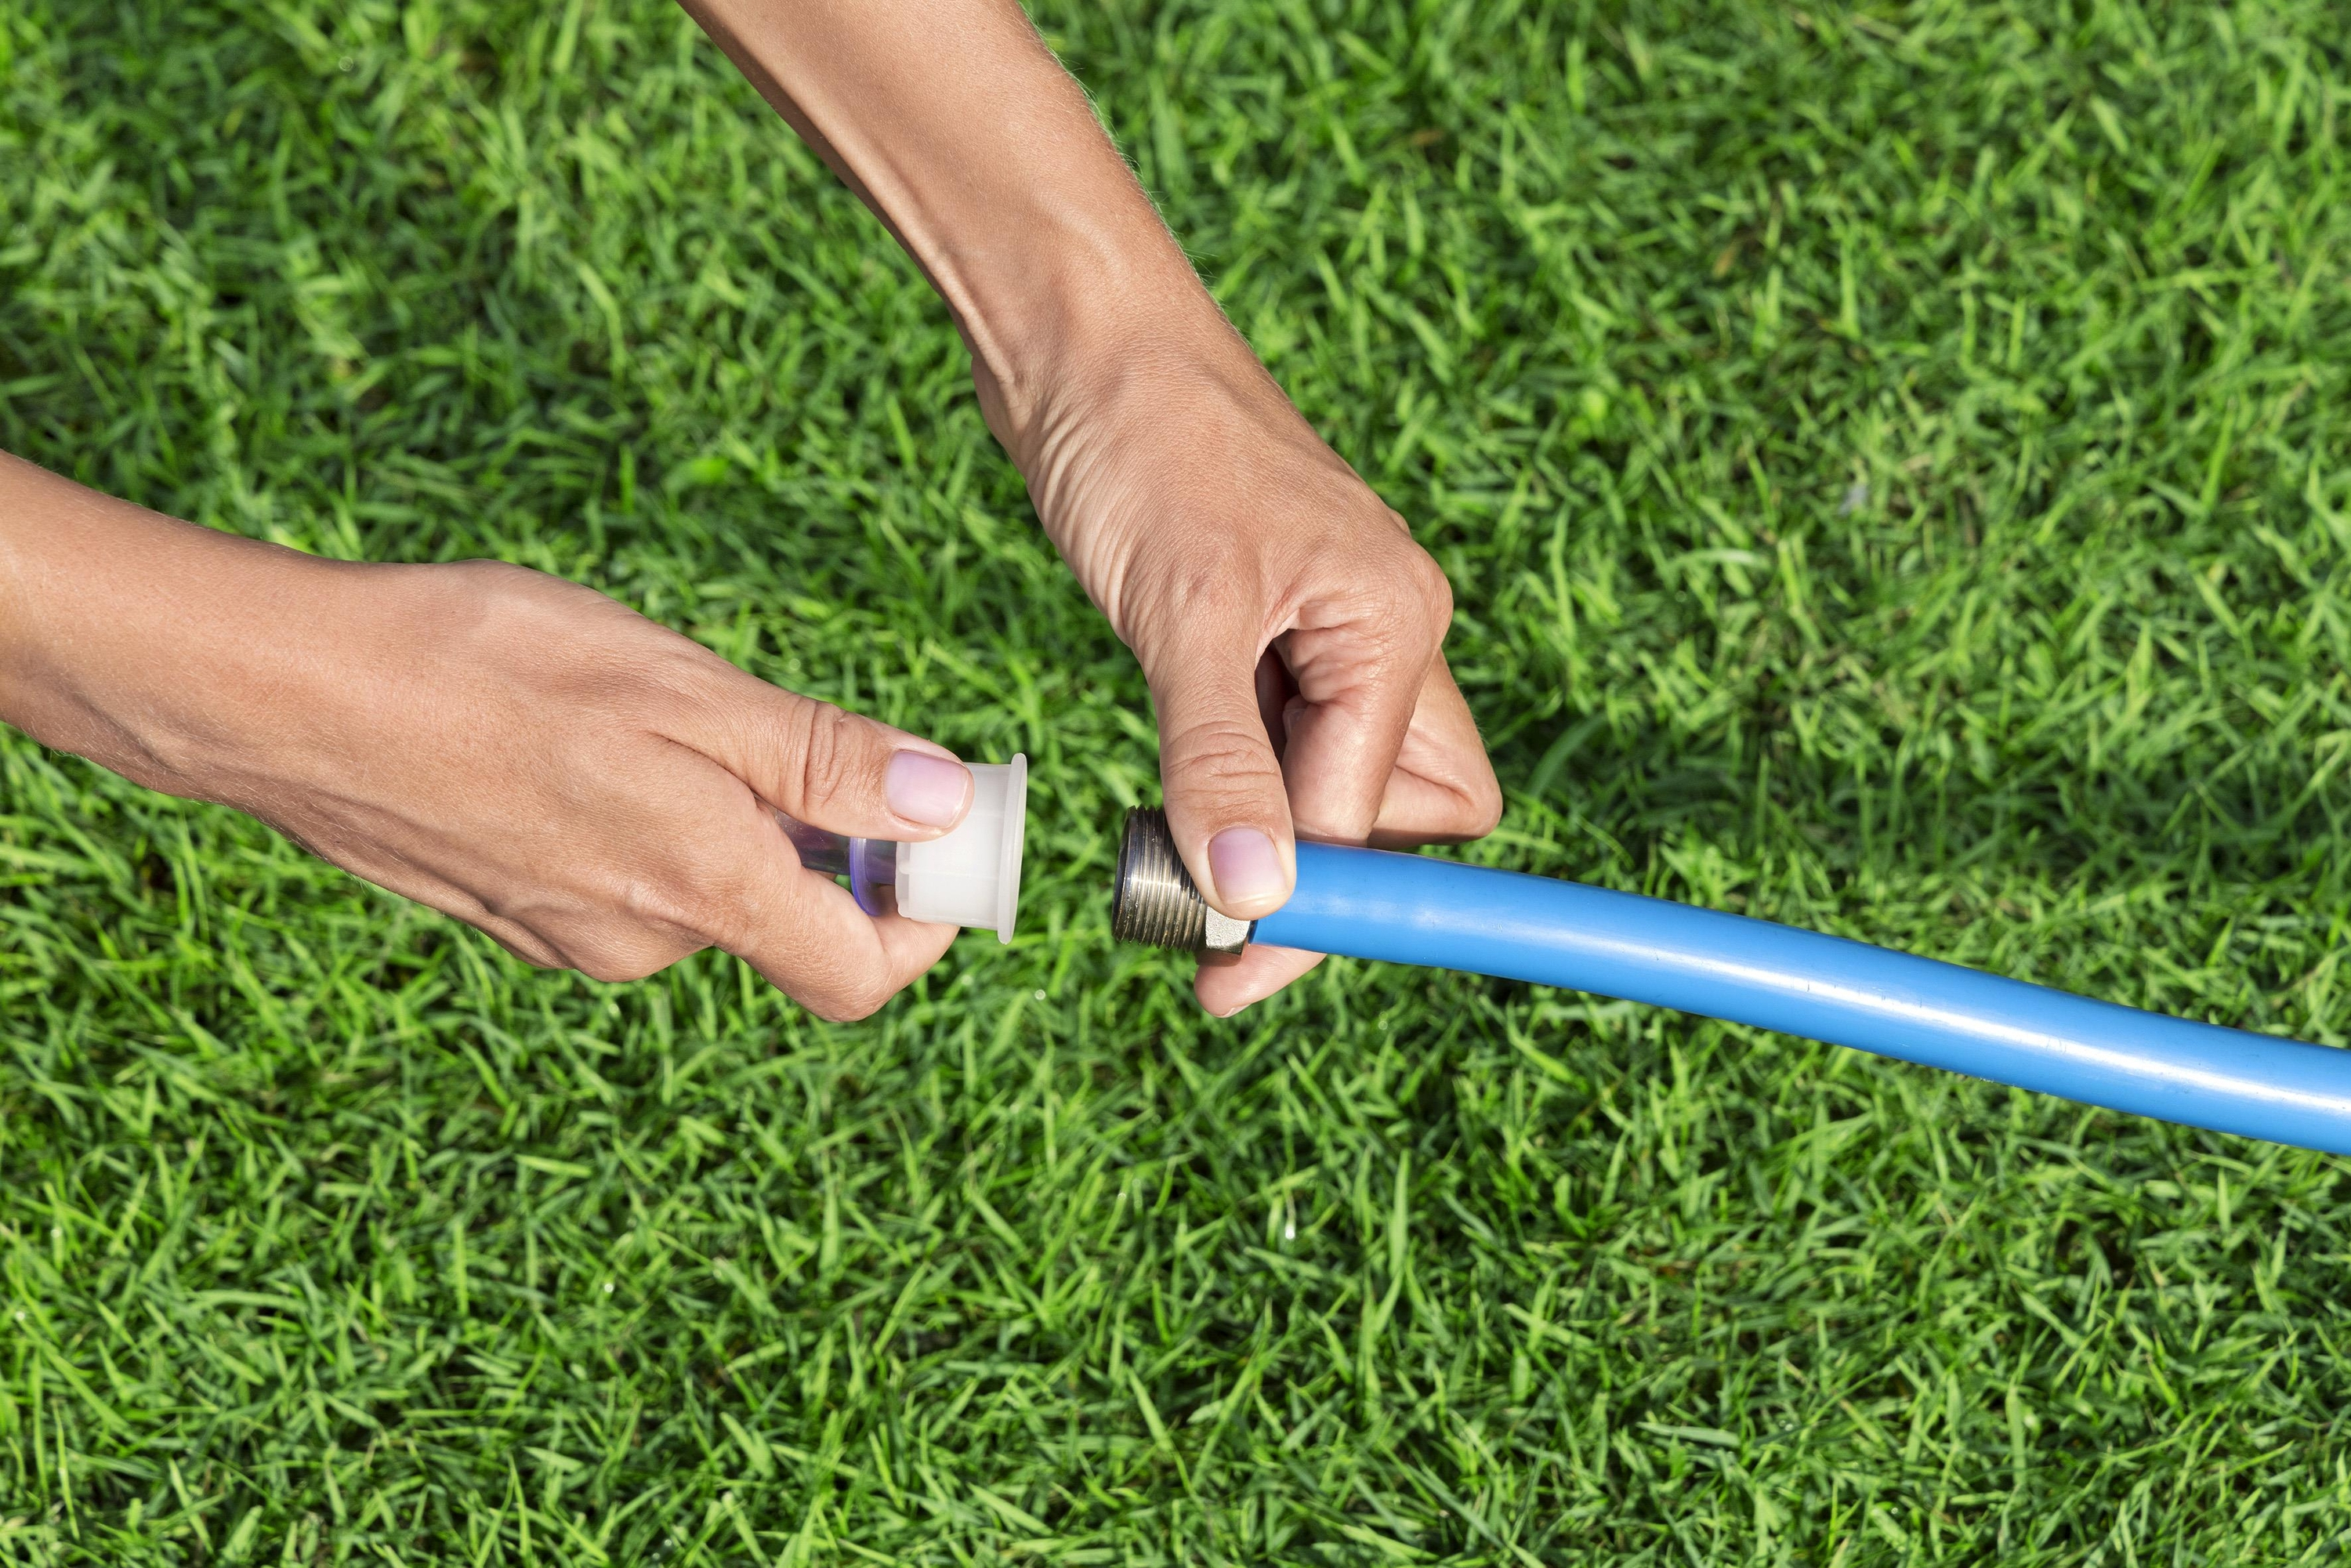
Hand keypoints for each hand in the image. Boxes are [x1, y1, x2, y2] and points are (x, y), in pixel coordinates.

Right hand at [0, 455, 975, 1019]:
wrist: (280, 692)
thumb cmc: (487, 670)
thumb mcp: (685, 693)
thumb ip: (823, 764)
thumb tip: (947, 811)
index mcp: (700, 894)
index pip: (861, 976)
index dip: (924, 916)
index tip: (935, 833)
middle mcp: (637, 942)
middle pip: (783, 921)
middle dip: (815, 838)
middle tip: (779, 728)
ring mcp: (563, 934)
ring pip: (697, 890)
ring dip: (720, 815)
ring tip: (652, 710)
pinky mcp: (505, 906)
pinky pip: (618, 876)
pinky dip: (641, 817)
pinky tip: (581, 734)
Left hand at [670, 0, 1499, 1011]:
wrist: (1075, 336)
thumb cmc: (1144, 443)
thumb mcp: (1182, 618)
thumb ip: (1221, 767)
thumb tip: (1256, 907)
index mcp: (1395, 623)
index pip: (1385, 819)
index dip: (1314, 906)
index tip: (1228, 974)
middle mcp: (1381, 633)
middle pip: (1404, 816)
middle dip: (1323, 882)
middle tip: (1205, 933)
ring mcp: (1321, 633)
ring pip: (1333, 787)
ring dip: (1261, 842)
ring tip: (1161, 875)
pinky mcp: (1256, 630)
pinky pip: (1271, 746)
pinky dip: (1225, 794)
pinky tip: (1163, 818)